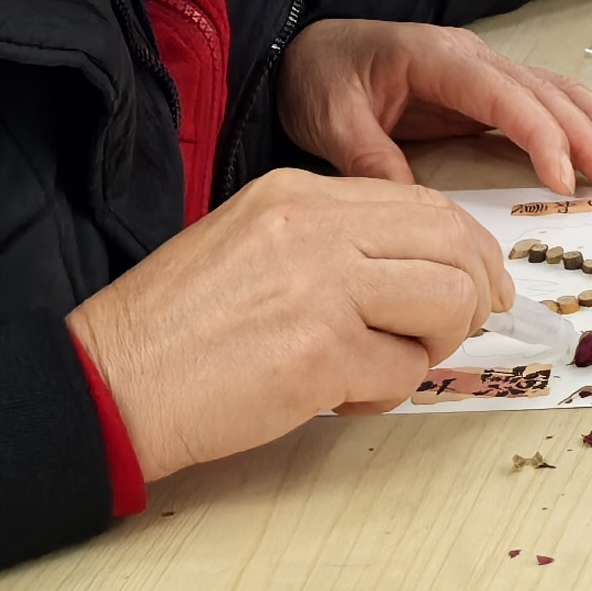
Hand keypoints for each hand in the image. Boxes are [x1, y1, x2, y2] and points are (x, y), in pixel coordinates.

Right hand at [67, 169, 513, 474]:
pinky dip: (385, 393)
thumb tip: (421, 271)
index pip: (423, 204)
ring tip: (377, 367)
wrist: (110, 380)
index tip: (481, 285)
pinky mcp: (321, 353)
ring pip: (445, 305)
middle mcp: (314, 227)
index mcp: (297, 193)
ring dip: (430, 347)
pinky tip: (338, 397)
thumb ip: (332, 242)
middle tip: (449, 336)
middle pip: (451, 246)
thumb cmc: (173, 327)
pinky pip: (404, 371)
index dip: (467, 250)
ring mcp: (322, 287)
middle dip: (468, 298)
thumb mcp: (252, 242)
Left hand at [278, 18, 591, 195]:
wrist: (310, 52)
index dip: (540, 135)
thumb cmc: (319, 78)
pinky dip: (585, 127)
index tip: (564, 178)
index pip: (503, 95)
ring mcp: (484, 71)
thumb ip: (368, 158)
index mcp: (437, 58)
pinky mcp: (486, 93)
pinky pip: (546, 106)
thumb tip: (414, 207)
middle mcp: (472, 57)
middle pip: (547, 94)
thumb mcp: (328, 117)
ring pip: (559, 95)